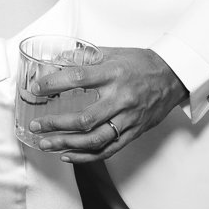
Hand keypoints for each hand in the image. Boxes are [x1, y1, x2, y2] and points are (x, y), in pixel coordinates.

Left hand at [29, 46, 187, 161]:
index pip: (78, 78)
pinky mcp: (133, 132)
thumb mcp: (112, 52)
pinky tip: (67, 154)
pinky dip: (86, 155)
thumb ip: (85, 56)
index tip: (36, 88)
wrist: (172, 76)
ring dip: (67, 143)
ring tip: (46, 144)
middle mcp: (120, 98)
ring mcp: (128, 118)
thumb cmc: (140, 63)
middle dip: (56, 123)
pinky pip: (108, 149)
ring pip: (94, 139)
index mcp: (112, 73)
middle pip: (84, 117)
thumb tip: (58, 58)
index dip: (54, 84)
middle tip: (36, 125)